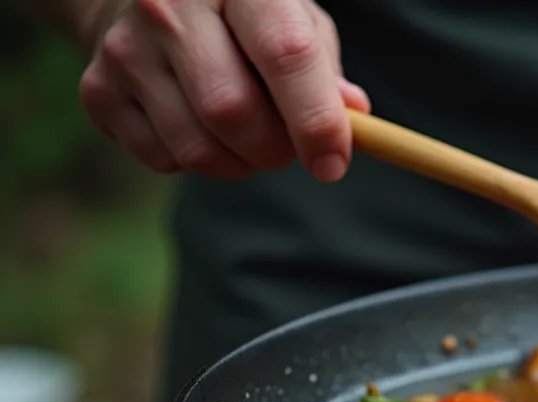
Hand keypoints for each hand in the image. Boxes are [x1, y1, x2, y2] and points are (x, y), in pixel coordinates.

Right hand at [77, 0, 369, 180]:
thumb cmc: (241, 15)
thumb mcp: (292, 18)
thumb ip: (323, 66)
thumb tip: (351, 115)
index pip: (286, 55)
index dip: (316, 120)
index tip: (333, 163)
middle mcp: (170, 7)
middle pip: (233, 111)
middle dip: (274, 150)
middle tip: (286, 147)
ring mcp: (125, 48)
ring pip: (197, 147)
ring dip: (239, 163)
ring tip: (248, 138)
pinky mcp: (98, 89)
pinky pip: (163, 158)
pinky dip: (197, 162)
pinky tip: (201, 127)